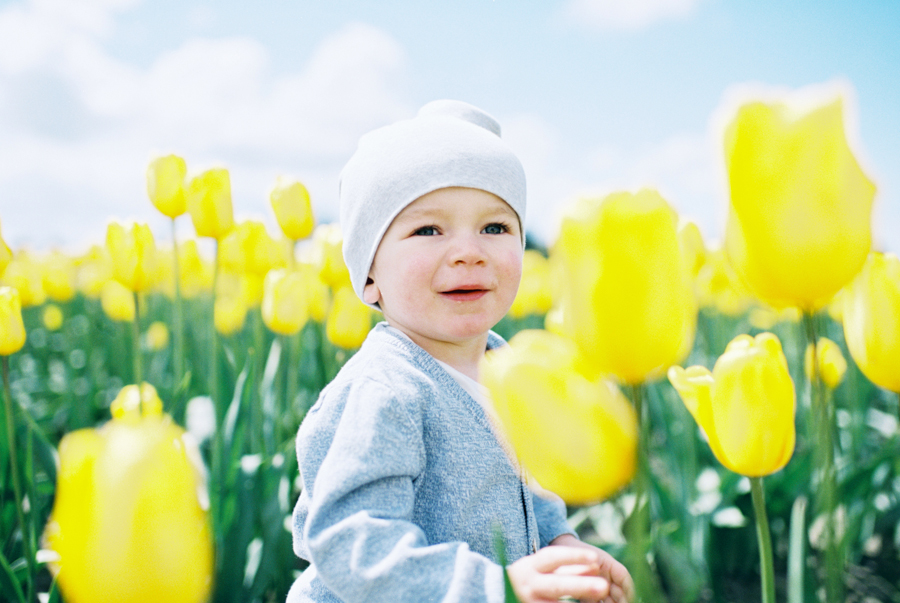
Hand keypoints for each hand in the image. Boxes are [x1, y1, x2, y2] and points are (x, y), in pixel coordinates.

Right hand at [507, 543, 628, 602]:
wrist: (496, 594)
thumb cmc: (529, 579)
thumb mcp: (542, 569)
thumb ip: (568, 568)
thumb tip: (596, 566)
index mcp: (530, 566)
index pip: (552, 557)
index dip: (573, 556)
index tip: (595, 557)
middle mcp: (529, 585)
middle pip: (557, 585)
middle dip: (581, 586)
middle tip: (605, 586)